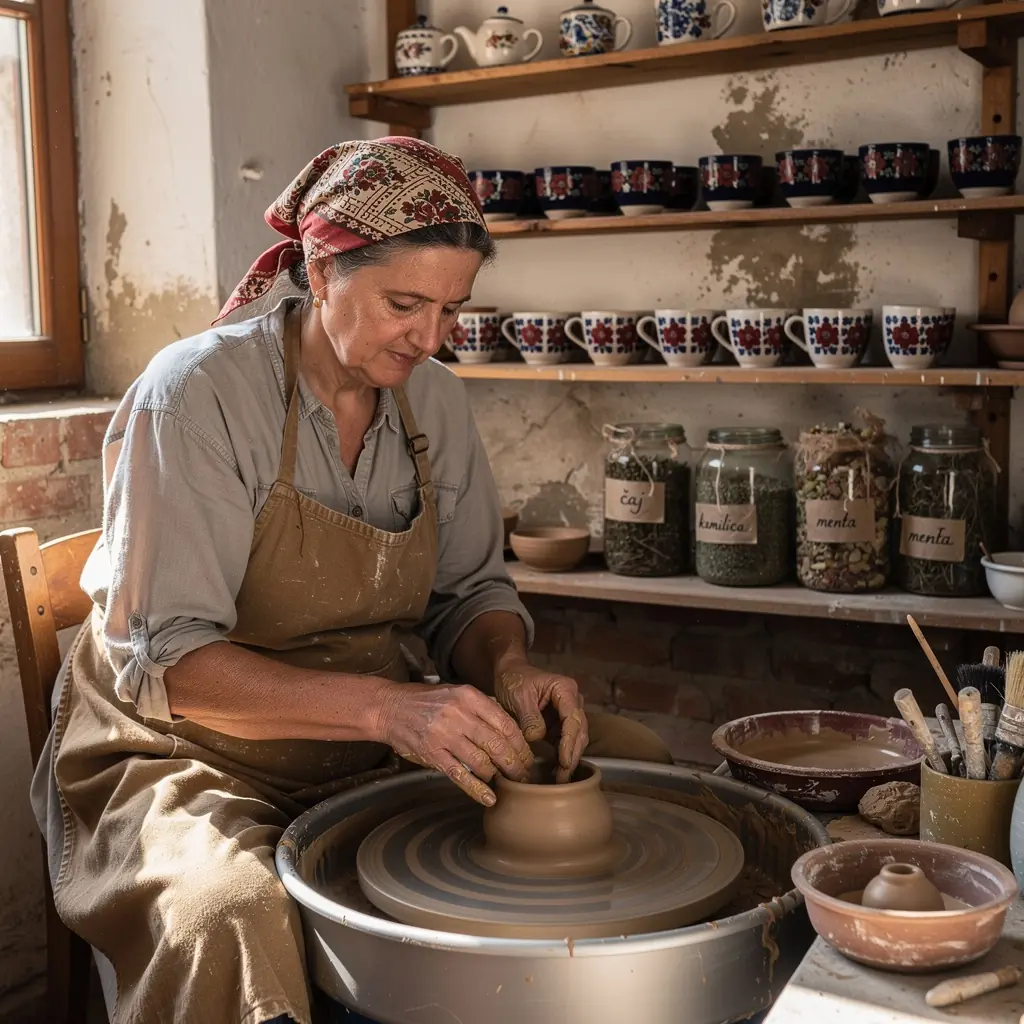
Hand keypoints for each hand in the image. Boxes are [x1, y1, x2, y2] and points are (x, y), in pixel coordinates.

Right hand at [372, 681, 533, 804]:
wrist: (390, 708)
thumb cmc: (426, 702)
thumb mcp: (456, 693)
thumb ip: (482, 707)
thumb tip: (510, 727)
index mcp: (469, 697)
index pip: (505, 723)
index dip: (521, 744)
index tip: (528, 756)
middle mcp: (459, 714)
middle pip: (497, 744)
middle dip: (515, 764)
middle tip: (524, 775)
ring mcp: (444, 735)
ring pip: (481, 761)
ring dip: (497, 775)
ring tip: (506, 782)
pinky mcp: (432, 754)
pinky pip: (460, 775)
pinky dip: (477, 789)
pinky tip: (488, 798)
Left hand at [494, 659, 587, 782]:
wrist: (510, 673)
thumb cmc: (514, 679)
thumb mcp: (518, 695)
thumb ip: (529, 717)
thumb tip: (537, 738)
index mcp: (565, 689)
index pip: (573, 718)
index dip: (569, 741)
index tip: (564, 761)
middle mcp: (572, 700)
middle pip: (579, 731)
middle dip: (572, 755)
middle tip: (562, 776)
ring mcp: (567, 713)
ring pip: (575, 739)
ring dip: (569, 759)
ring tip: (560, 778)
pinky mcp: (559, 724)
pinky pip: (565, 742)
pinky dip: (562, 756)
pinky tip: (556, 772)